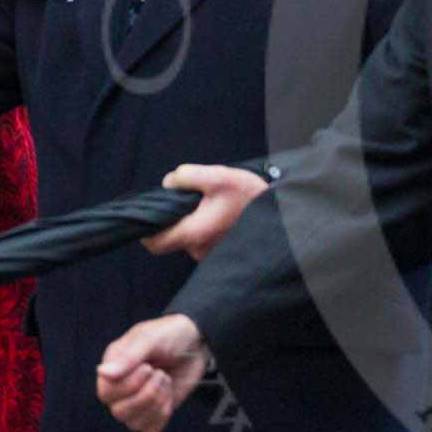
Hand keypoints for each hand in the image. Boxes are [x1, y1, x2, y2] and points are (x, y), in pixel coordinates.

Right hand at [96, 314, 208, 431]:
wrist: (197, 342)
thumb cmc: (171, 335)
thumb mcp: (151, 339)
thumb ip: (128, 357)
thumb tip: (101, 373)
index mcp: (113, 367)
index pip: (106, 393)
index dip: (129, 386)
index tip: (148, 367)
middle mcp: (120, 388)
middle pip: (119, 411)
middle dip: (147, 394)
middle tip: (160, 373)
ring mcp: (135, 403)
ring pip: (134, 423)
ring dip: (157, 402)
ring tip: (165, 380)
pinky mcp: (153, 412)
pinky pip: (150, 429)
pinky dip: (163, 415)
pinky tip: (168, 396)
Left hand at [141, 164, 269, 260]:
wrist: (284, 216)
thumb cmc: (250, 198)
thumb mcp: (217, 176)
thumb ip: (186, 176)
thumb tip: (169, 183)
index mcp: (194, 233)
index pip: (155, 243)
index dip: (147, 231)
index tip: (155, 215)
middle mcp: (200, 250)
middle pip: (174, 237)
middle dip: (179, 217)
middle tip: (195, 200)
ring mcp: (212, 255)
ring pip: (191, 238)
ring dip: (196, 221)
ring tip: (215, 205)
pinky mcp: (224, 255)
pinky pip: (206, 242)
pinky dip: (209, 228)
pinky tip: (224, 215)